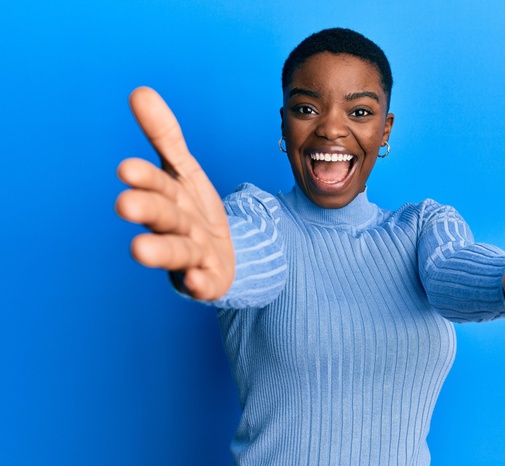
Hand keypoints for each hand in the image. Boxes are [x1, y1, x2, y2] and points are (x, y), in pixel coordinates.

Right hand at [115, 87, 233, 300]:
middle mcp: (175, 228)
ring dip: (159, 251)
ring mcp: (190, 256)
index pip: (157, 184)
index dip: (145, 178)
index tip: (127, 169)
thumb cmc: (193, 210)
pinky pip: (202, 284)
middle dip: (146, 209)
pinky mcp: (206, 280)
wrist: (224, 252)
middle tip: (126, 204)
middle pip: (163, 217)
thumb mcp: (184, 170)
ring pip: (176, 252)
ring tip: (139, 250)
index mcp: (170, 198)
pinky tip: (195, 280)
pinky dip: (197, 283)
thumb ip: (164, 136)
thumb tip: (139, 91)